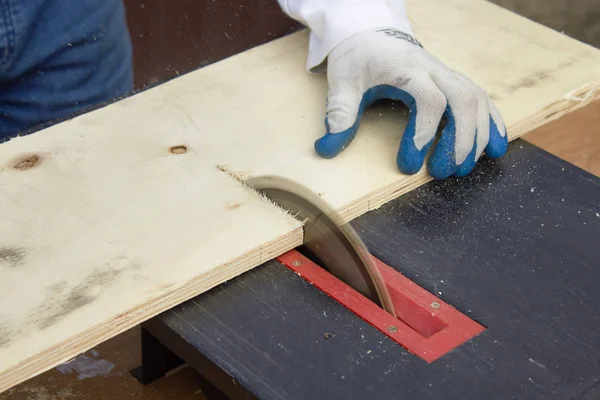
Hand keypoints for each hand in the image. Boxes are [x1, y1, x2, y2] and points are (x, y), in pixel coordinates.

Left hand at [315, 28, 507, 178]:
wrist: (372, 34)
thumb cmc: (359, 60)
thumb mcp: (343, 83)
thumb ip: (339, 113)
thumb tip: (327, 148)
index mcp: (407, 70)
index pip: (429, 100)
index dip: (424, 134)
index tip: (408, 164)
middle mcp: (435, 70)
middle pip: (464, 101)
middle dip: (459, 141)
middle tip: (441, 173)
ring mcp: (448, 75)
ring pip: (478, 102)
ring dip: (477, 138)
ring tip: (463, 170)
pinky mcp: (454, 82)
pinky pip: (483, 101)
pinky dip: (493, 125)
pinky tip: (496, 149)